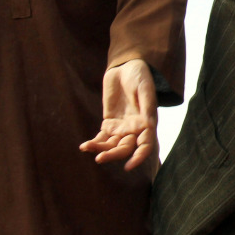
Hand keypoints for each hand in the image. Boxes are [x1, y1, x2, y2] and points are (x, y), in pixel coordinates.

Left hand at [80, 59, 158, 174]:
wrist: (126, 67)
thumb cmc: (140, 76)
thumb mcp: (145, 89)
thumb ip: (147, 106)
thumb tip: (150, 125)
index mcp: (147, 124)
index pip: (145, 146)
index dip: (139, 158)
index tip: (129, 167)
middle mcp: (135, 130)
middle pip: (125, 148)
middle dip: (113, 155)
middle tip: (100, 158)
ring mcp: (121, 128)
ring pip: (112, 145)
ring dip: (101, 150)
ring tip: (87, 148)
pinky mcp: (109, 123)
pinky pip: (102, 138)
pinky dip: (94, 143)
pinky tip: (85, 146)